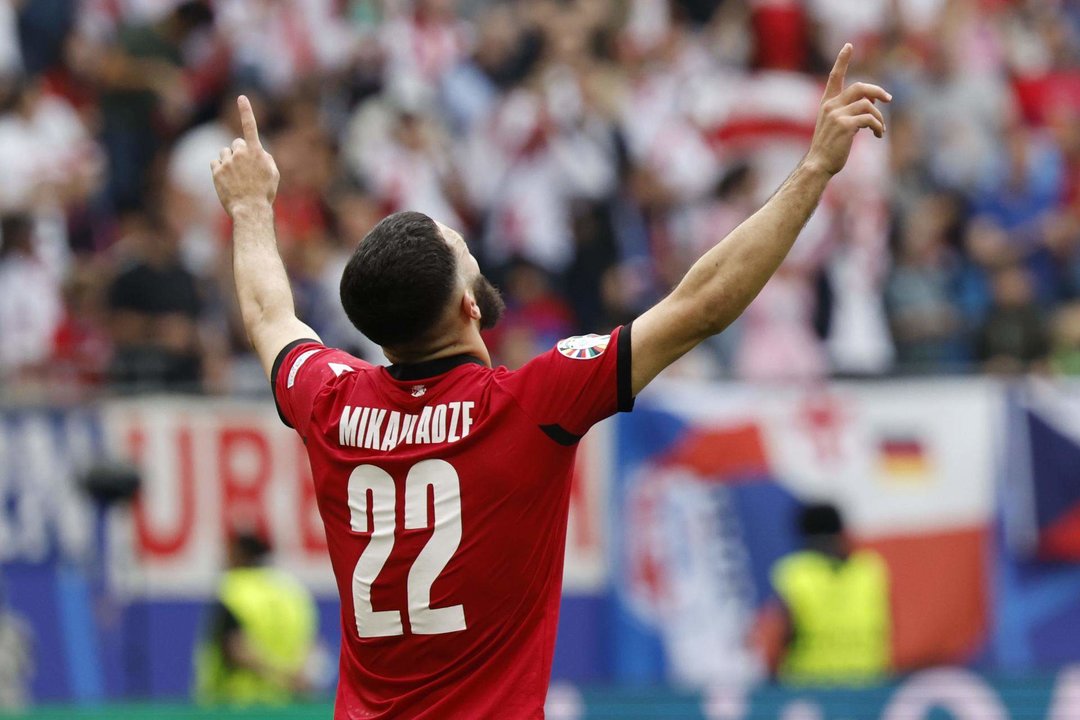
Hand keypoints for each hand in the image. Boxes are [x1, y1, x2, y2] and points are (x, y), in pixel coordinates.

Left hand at [211, 96, 279, 215]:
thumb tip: (258, 151)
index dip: (246, 111)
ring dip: (229, 160)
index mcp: (256, 152)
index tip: (241, 97)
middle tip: (244, 169)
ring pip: (224, 152)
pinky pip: (215, 162)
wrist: (250, 209)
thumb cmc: (264, 193)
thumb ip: (266, 158)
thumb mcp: (273, 174)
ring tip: (236, 178)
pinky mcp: (216, 171)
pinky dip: (220, 169)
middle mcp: (240, 153)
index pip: (250, 127)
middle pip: (236, 143)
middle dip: (239, 152)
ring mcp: (227, 162)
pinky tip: (227, 181)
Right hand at [805, 44, 890, 176]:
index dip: (842, 60)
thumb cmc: (828, 148)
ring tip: (880, 129)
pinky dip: (878, 126)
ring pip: (868, 105)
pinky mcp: (845, 125)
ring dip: (879, 117)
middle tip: (888, 100)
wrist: (818, 165)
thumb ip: (849, 112)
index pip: (835, 77)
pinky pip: (870, 119)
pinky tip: (878, 134)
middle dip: (877, 92)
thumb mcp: (835, 126)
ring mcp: (837, 115)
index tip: (849, 46)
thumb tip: (870, 104)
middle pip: (860, 88)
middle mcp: (830, 106)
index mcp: (827, 104)